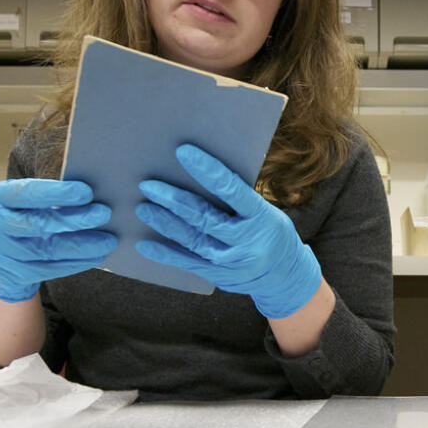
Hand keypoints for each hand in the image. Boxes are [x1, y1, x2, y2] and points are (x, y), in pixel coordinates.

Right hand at [0, 179, 117, 302]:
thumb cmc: (16, 216)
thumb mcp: (20, 201)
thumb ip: (45, 195)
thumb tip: (90, 193)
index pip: (26, 193)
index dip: (56, 193)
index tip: (87, 192)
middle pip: (38, 225)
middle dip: (75, 220)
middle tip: (104, 214)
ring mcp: (2, 254)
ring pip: (47, 251)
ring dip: (82, 246)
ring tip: (108, 240)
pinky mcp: (15, 275)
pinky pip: (50, 270)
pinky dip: (76, 263)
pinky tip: (96, 256)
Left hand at [134, 144, 321, 318]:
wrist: (285, 275)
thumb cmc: (269, 230)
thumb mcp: (264, 210)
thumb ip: (236, 198)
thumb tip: (198, 172)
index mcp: (260, 216)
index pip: (230, 188)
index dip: (206, 169)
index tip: (183, 151)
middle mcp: (245, 241)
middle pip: (204, 217)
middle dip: (174, 200)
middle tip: (148, 185)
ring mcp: (231, 262)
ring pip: (192, 239)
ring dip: (164, 223)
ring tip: (143, 208)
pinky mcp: (218, 276)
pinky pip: (187, 263)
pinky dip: (165, 253)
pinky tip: (145, 244)